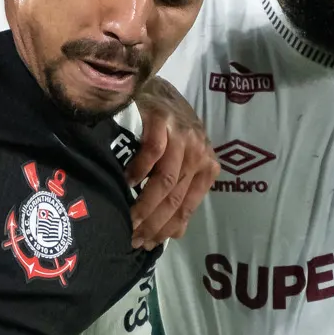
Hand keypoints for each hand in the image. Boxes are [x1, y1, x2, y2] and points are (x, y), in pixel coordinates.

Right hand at [126, 77, 212, 248]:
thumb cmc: (168, 130)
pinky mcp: (164, 120)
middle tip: (132, 239)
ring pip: (165, 181)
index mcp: (207, 167)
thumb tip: (175, 233)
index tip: (146, 245)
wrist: (157, 89)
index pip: (186, 207)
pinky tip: (126, 183)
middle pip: (175, 198)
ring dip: (145, 205)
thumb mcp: (181, 161)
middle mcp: (199, 152)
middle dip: (153, 224)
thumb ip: (181, 191)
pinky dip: (139, 171)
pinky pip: (153, 153)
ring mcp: (183, 136)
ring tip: (128, 220)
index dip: (166, 230)